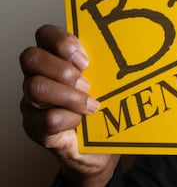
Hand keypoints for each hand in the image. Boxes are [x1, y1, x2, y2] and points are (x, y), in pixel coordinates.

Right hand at [20, 25, 118, 186]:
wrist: (98, 152)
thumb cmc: (102, 113)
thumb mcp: (108, 85)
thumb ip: (109, 67)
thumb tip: (135, 54)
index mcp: (55, 60)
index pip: (44, 34)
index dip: (62, 41)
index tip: (86, 59)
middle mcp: (38, 77)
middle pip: (31, 58)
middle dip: (64, 69)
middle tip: (88, 84)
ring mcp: (33, 103)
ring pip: (35, 87)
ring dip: (69, 96)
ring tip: (91, 105)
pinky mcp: (35, 128)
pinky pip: (46, 119)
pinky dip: (69, 119)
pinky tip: (81, 122)